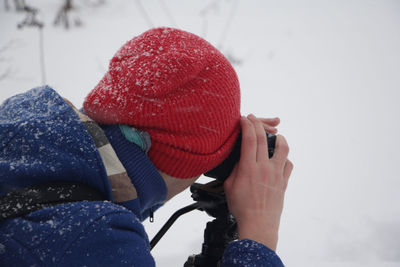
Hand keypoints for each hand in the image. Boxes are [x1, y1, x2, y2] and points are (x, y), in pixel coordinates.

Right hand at [224, 114, 292, 250]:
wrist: (259, 223)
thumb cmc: (241, 207)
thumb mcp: (229, 186)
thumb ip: (235, 170)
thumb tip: (241, 159)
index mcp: (248, 168)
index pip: (249, 138)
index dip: (246, 125)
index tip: (243, 118)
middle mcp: (264, 167)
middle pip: (263, 138)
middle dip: (257, 123)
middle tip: (253, 118)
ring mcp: (276, 173)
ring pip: (283, 147)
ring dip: (278, 137)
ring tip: (273, 135)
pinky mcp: (284, 181)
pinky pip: (288, 164)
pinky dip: (284, 157)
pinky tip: (278, 158)